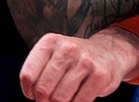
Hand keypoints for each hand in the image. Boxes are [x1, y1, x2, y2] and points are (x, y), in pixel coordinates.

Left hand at [20, 30, 138, 101]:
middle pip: (43, 90)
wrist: (110, 52)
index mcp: (50, 42)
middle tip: (51, 101)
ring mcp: (85, 61)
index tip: (34, 95)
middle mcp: (68, 48)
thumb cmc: (75, 60)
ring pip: (59, 98)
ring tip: (65, 99)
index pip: (28, 76)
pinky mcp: (100, 75)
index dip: (29, 92)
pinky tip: (77, 100)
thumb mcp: (54, 57)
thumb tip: (37, 100)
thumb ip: (39, 75)